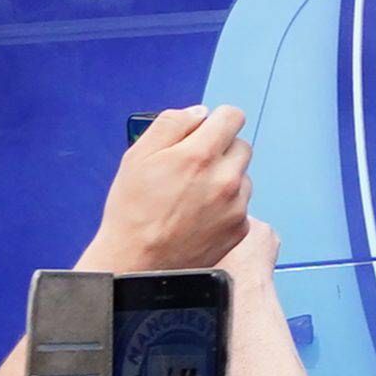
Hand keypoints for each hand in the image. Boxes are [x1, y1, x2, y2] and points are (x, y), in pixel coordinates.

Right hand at [89, 107, 251, 272]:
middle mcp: (225, 178)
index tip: (206, 130)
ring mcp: (236, 206)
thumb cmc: (133, 210)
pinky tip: (199, 215)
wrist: (137, 263)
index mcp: (201, 154)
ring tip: (192, 195)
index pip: (232, 117)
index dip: (217, 120)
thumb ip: (171, 124)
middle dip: (221, 149)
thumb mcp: (138, 156)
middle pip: (241, 146)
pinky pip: (241, 204)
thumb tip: (200, 113)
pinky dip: (226, 205)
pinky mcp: (239, 229)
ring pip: (242, 176)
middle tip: (193, 167)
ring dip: (225, 178)